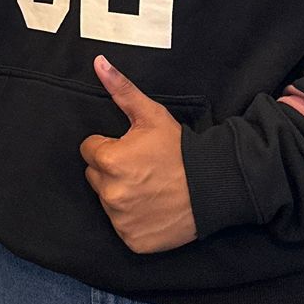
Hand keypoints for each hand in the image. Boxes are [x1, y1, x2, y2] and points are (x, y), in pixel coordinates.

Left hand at [80, 56, 195, 254]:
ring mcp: (121, 219)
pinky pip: (122, 227)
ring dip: (122, 195)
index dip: (109, 147)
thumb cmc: (180, 149)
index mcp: (109, 161)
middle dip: (113, 170)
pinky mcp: (132, 240)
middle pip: (95, 177)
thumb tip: (98, 63)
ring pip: (107, 202)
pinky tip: (153, 208)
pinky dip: (134, 220)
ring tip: (149, 187)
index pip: (89, 151)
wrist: (214, 186)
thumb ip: (121, 89)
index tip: (131, 149)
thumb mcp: (151, 115)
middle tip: (142, 168)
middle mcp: (110, 193)